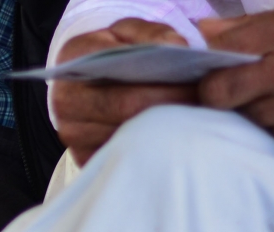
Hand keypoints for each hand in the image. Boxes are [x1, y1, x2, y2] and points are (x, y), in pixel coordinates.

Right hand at [50, 20, 197, 163]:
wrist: (86, 80)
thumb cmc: (113, 53)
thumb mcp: (129, 31)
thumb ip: (152, 33)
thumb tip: (178, 49)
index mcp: (74, 61)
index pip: (124, 75)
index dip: (167, 83)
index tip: (200, 82)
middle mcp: (67, 101)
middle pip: (129, 111)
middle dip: (174, 106)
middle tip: (206, 102)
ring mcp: (74, 134)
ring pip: (130, 139)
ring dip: (167, 131)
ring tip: (192, 117)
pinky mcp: (85, 158)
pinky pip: (126, 159)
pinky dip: (154, 151)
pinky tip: (171, 138)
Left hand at [199, 4, 273, 155]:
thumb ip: (249, 26)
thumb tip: (198, 31)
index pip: (217, 52)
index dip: (203, 65)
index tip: (202, 71)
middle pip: (217, 92)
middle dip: (215, 94)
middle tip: (228, 92)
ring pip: (244, 117)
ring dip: (253, 111)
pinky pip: (270, 136)